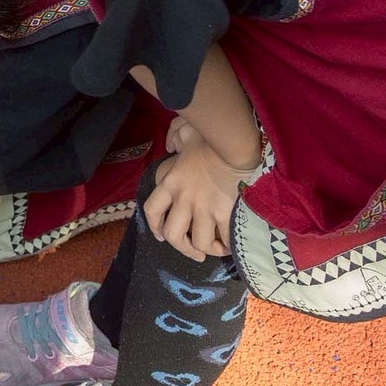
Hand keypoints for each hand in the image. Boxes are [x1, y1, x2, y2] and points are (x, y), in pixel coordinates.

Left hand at [144, 118, 241, 258]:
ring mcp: (204, 209)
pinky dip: (227, 246)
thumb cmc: (209, 137)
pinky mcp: (224, 214)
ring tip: (215, 249)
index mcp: (171, 182)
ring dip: (206, 250)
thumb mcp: (185, 132)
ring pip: (198, 242)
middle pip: (173, 235)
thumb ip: (175, 137)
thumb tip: (171, 144)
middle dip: (182, 248)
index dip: (154, 227)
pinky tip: (231, 245)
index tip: (161, 235)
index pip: (152, 210)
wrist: (233, 144)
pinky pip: (223, 239)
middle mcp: (183, 200)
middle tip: (193, 252)